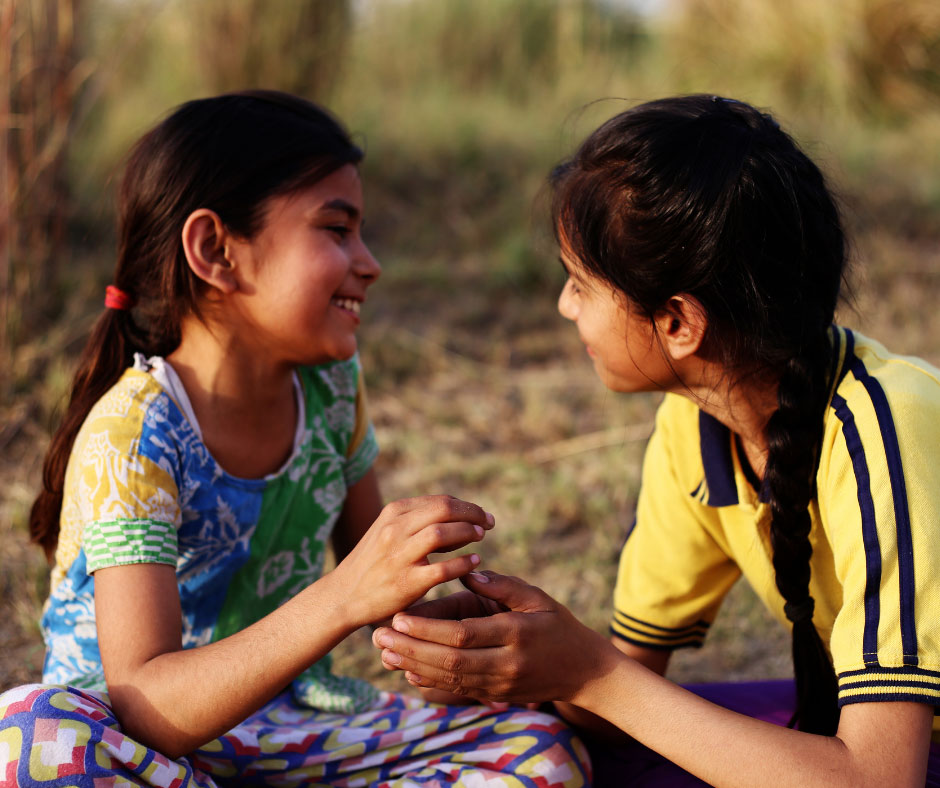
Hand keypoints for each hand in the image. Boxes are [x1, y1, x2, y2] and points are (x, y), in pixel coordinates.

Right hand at [329, 495, 493, 628]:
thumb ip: (416, 520)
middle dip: (473, 513)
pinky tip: (474, 563)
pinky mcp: (406, 583)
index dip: (467, 506)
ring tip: (480, 538)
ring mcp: (399, 555)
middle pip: (444, 509)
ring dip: (468, 533)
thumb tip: (456, 513)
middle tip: (489, 523)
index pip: (441, 501)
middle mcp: (395, 529)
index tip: (482, 516)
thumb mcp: (387, 531)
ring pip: (442, 532)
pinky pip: (443, 569)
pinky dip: (464, 563)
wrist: (343, 596)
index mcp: (393, 513)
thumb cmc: (373, 564)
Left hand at [372, 570, 612, 705]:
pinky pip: (457, 690)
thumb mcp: (538, 598)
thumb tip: (469, 573)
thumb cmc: (559, 626)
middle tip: (379, 635)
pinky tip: (406, 670)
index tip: (400, 616)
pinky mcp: (496, 694)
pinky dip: (429, 682)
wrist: (584, 671)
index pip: (463, 633)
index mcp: (516, 633)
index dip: (428, 627)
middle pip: (449, 659)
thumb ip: (504, 586)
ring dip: (413, 666)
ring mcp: (501, 684)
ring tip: (384, 651)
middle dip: (410, 649)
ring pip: (448, 678)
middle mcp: (506, 663)